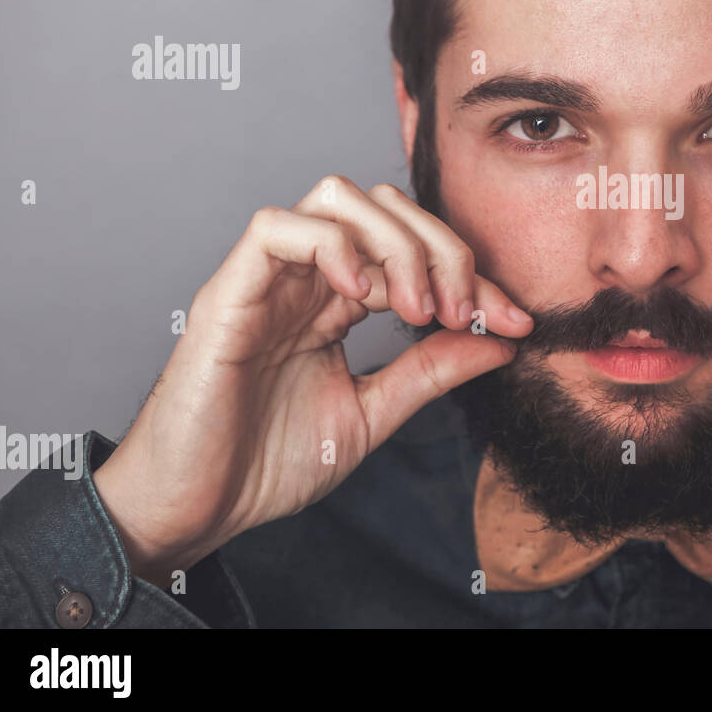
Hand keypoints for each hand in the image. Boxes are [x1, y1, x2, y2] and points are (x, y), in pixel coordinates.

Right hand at [93, 176, 531, 586]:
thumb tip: (503, 342)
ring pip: (337, 200)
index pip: (415, 250)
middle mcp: (305, 279)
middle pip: (384, 207)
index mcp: (337, 302)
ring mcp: (266, 281)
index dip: (472, 274)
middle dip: (442, 248)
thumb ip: (431, 371)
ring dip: (395, 243)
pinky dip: (331, 246)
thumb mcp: (374, 414)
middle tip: (463, 312)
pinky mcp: (228, 294)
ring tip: (416, 308)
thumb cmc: (267, 465)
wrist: (195, 511)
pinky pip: (276, 229)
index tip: (515, 320)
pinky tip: (362, 296)